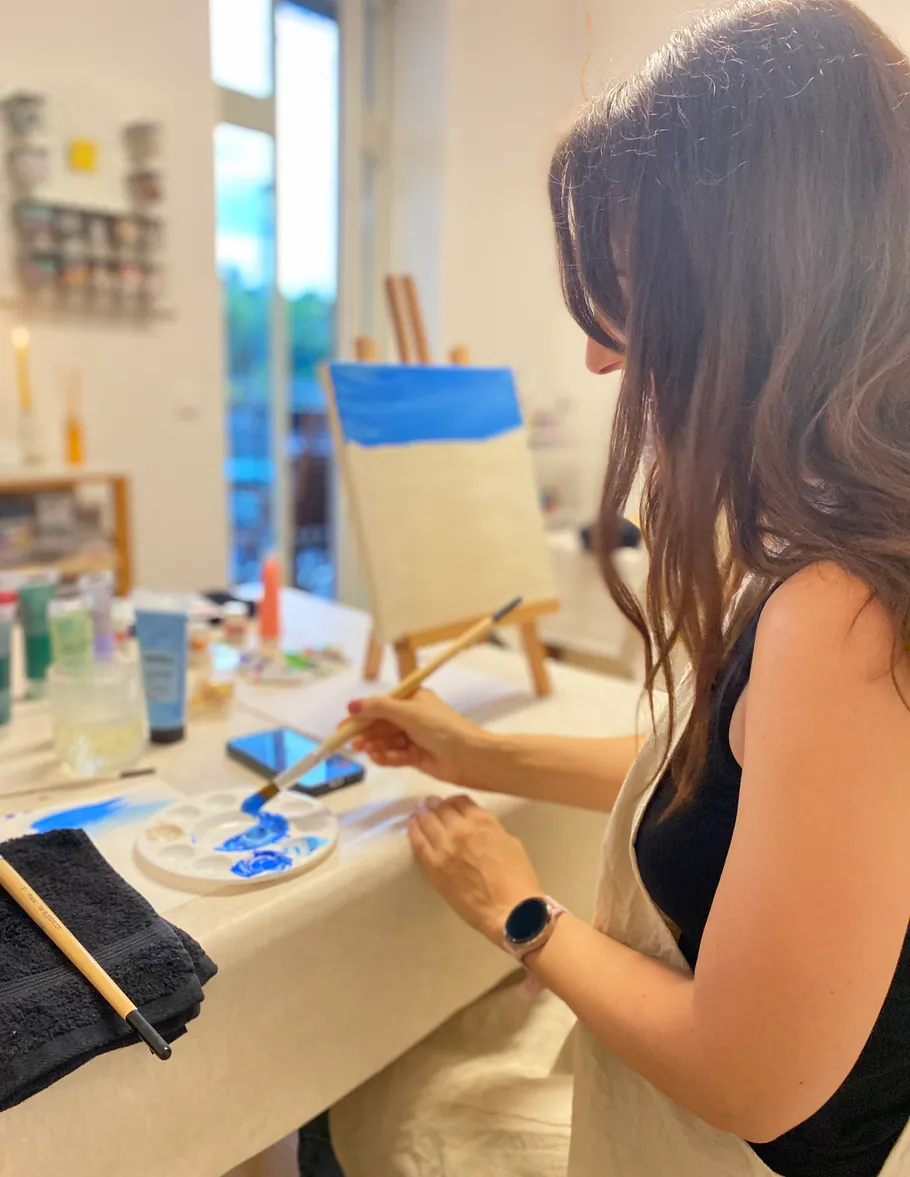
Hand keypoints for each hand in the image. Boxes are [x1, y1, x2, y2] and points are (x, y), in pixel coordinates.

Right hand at [347, 690, 484, 787]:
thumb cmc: (442, 728)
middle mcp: (413, 718)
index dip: (362, 714)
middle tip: (351, 743)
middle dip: (367, 733)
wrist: (469, 756)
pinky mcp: (417, 757)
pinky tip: (378, 759)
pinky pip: (395, 756)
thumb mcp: (408, 712)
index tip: (344, 724)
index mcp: (414, 700)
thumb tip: (352, 704)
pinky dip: (386, 757)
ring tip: (367, 751)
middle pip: (382, 725)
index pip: (382, 705)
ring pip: (387, 741)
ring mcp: (415, 738)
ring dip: (376, 746)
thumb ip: (378, 708)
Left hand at [408, 794, 541, 942]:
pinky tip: (412, 825)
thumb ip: (491, 830)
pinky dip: (413, 830)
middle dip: (435, 804)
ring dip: (422, 813)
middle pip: (441, 808)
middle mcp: (460, 828)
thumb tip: (478, 830)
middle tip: (429, 803)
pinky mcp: (434, 866)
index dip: (453, 801)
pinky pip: (418, 843)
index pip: (460, 801)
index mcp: (482, 821)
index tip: (450, 803)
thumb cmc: (518, 879)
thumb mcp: (510, 843)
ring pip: (427, 821)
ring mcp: (444, 847)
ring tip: (419, 811)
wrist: (510, 910)